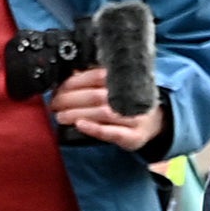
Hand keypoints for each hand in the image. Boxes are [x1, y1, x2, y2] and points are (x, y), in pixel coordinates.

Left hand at [51, 86, 166, 153]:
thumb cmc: (126, 102)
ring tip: (60, 116)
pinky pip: (113, 133)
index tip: (57, 90)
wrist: (155, 122)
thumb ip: (93, 79)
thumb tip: (69, 73)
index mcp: (124, 80)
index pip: (95, 76)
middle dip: (70, 100)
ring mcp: (133, 118)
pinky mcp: (133, 136)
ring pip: (102, 113)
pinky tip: (80, 125)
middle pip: (96, 95)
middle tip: (55, 105)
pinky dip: (94, 129)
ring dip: (77, 114)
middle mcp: (130, 97)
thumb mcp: (114, 87)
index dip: (73, 83)